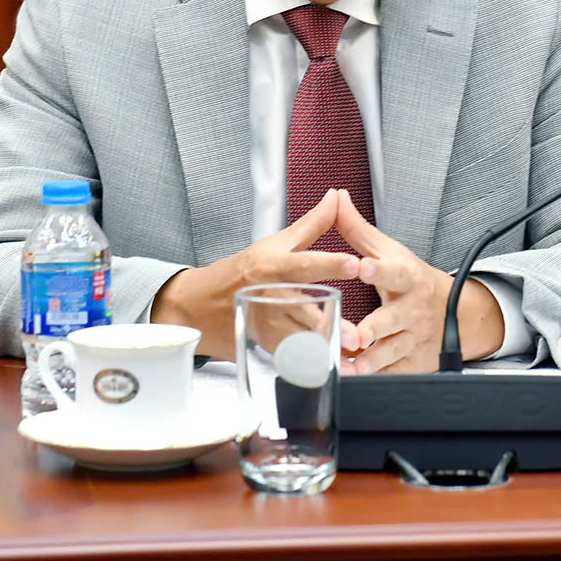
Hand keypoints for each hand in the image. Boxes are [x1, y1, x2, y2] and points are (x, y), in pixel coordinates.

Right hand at [151, 190, 361, 359]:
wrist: (203, 305)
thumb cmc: (243, 270)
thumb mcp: (276, 242)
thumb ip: (313, 223)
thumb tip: (337, 196)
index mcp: (274, 265)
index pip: (306, 263)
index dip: (331, 264)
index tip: (355, 265)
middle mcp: (271, 294)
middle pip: (305, 308)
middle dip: (331, 320)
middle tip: (358, 334)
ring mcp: (268, 323)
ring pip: (301, 336)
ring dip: (327, 345)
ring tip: (352, 352)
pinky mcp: (269, 344)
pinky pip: (295, 354)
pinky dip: (315, 359)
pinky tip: (335, 364)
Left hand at [332, 189, 505, 373]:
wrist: (455, 311)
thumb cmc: (411, 279)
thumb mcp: (389, 251)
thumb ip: (358, 230)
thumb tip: (336, 198)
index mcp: (405, 278)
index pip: (393, 272)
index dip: (379, 270)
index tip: (364, 267)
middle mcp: (410, 309)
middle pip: (393, 319)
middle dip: (375, 327)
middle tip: (357, 334)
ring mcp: (412, 337)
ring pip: (391, 351)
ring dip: (370, 360)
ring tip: (349, 367)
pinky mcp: (411, 362)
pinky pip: (391, 372)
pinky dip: (373, 376)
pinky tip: (353, 378)